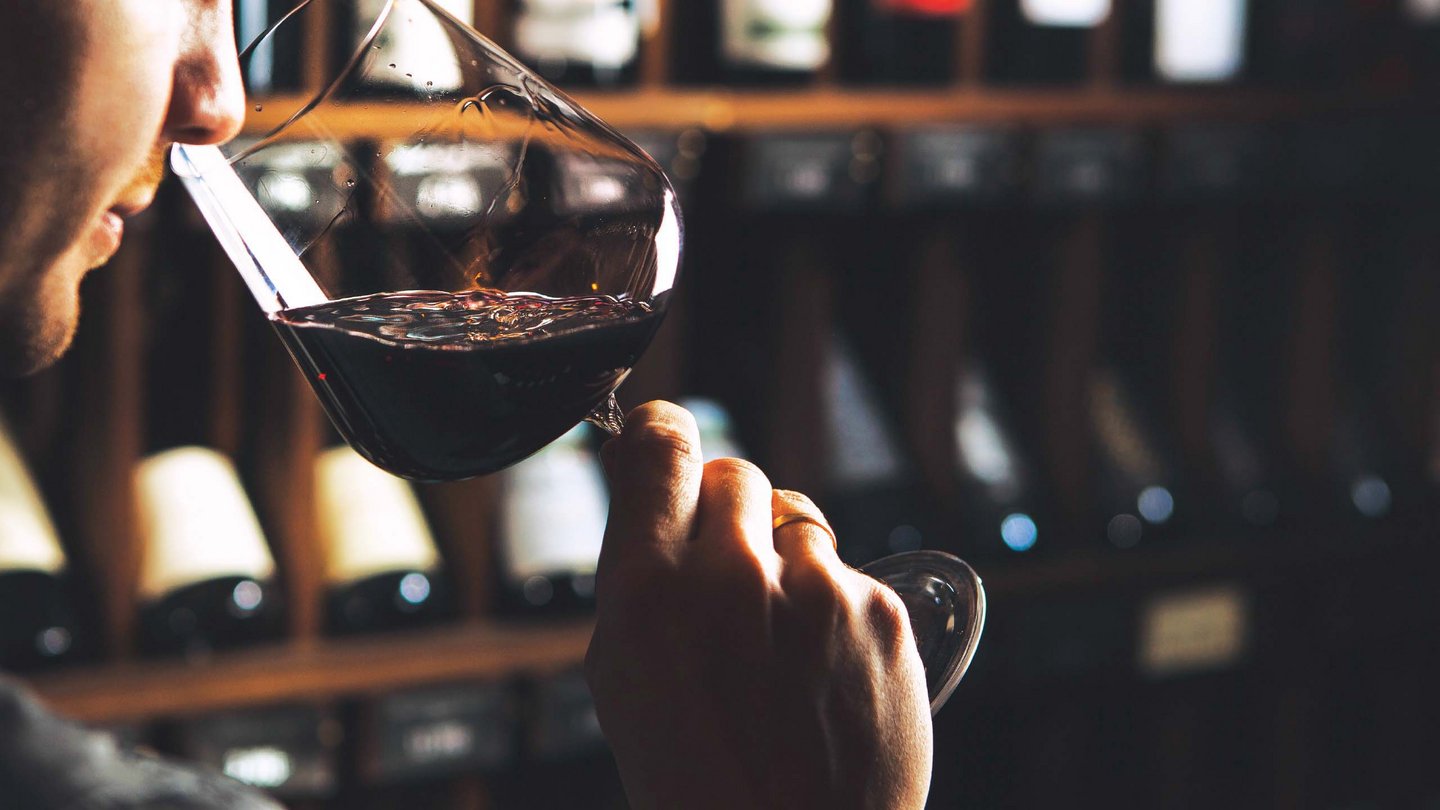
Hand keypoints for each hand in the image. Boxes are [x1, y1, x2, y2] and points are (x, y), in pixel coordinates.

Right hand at [586, 401, 931, 809]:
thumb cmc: (693, 777)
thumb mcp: (622, 677)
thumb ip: (635, 571)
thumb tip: (645, 477)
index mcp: (649, 594)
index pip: (662, 447)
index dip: (664, 430)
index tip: (667, 434)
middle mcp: (733, 577)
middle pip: (734, 472)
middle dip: (724, 512)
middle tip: (723, 575)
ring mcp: (817, 591)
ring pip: (795, 517)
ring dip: (780, 556)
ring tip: (775, 638)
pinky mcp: (881, 611)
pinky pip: (845, 571)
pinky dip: (830, 604)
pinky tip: (819, 666)